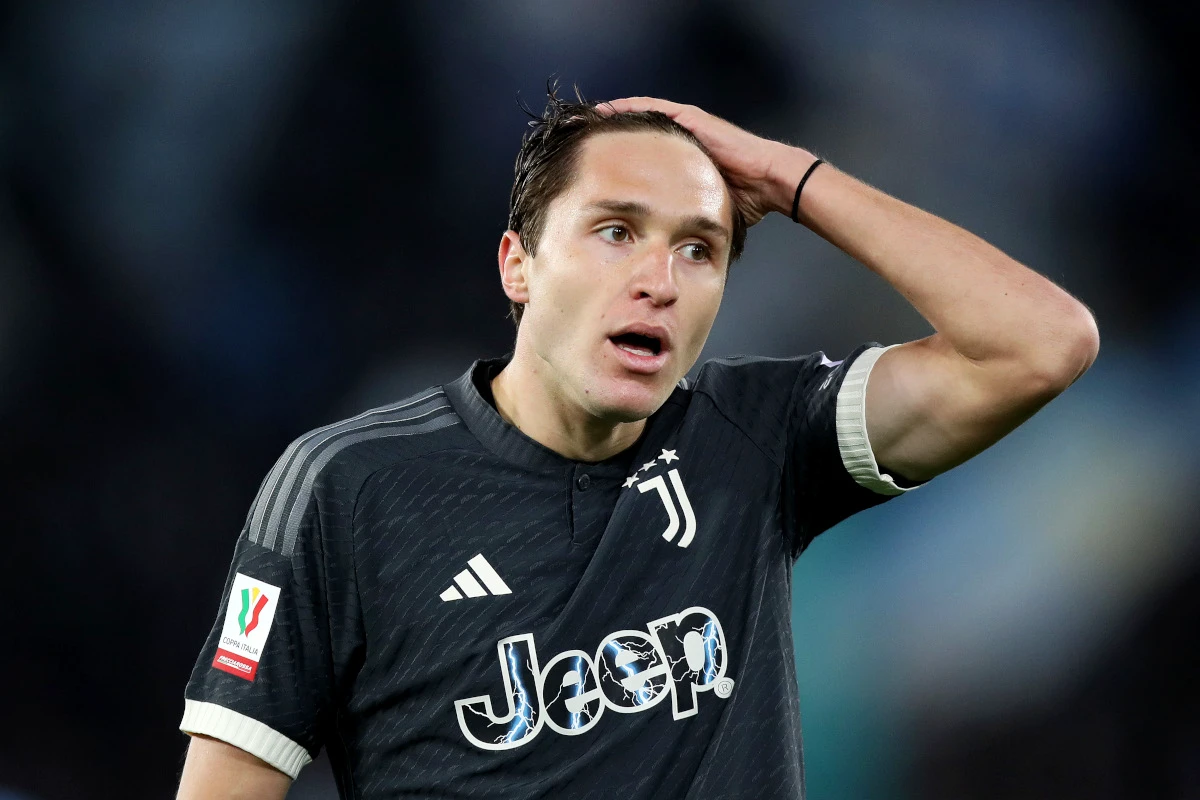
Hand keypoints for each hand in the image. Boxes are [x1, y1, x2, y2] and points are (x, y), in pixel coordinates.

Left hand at [602, 97, 813, 225]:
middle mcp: (680, 140)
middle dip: (609, 134)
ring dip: (613, 116)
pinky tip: (606, 110)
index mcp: (680, 162)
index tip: (592, 165)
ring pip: (640, 116)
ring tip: (585, 120)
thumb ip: (682, 218)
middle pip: (636, 133)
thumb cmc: (744, 201)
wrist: (770, 183)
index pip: (641, 155)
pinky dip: (629, 107)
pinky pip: (652, 108)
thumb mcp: (701, 210)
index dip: (617, 157)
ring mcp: (686, 125)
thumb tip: (663, 246)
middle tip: (579, 137)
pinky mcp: (690, 118)